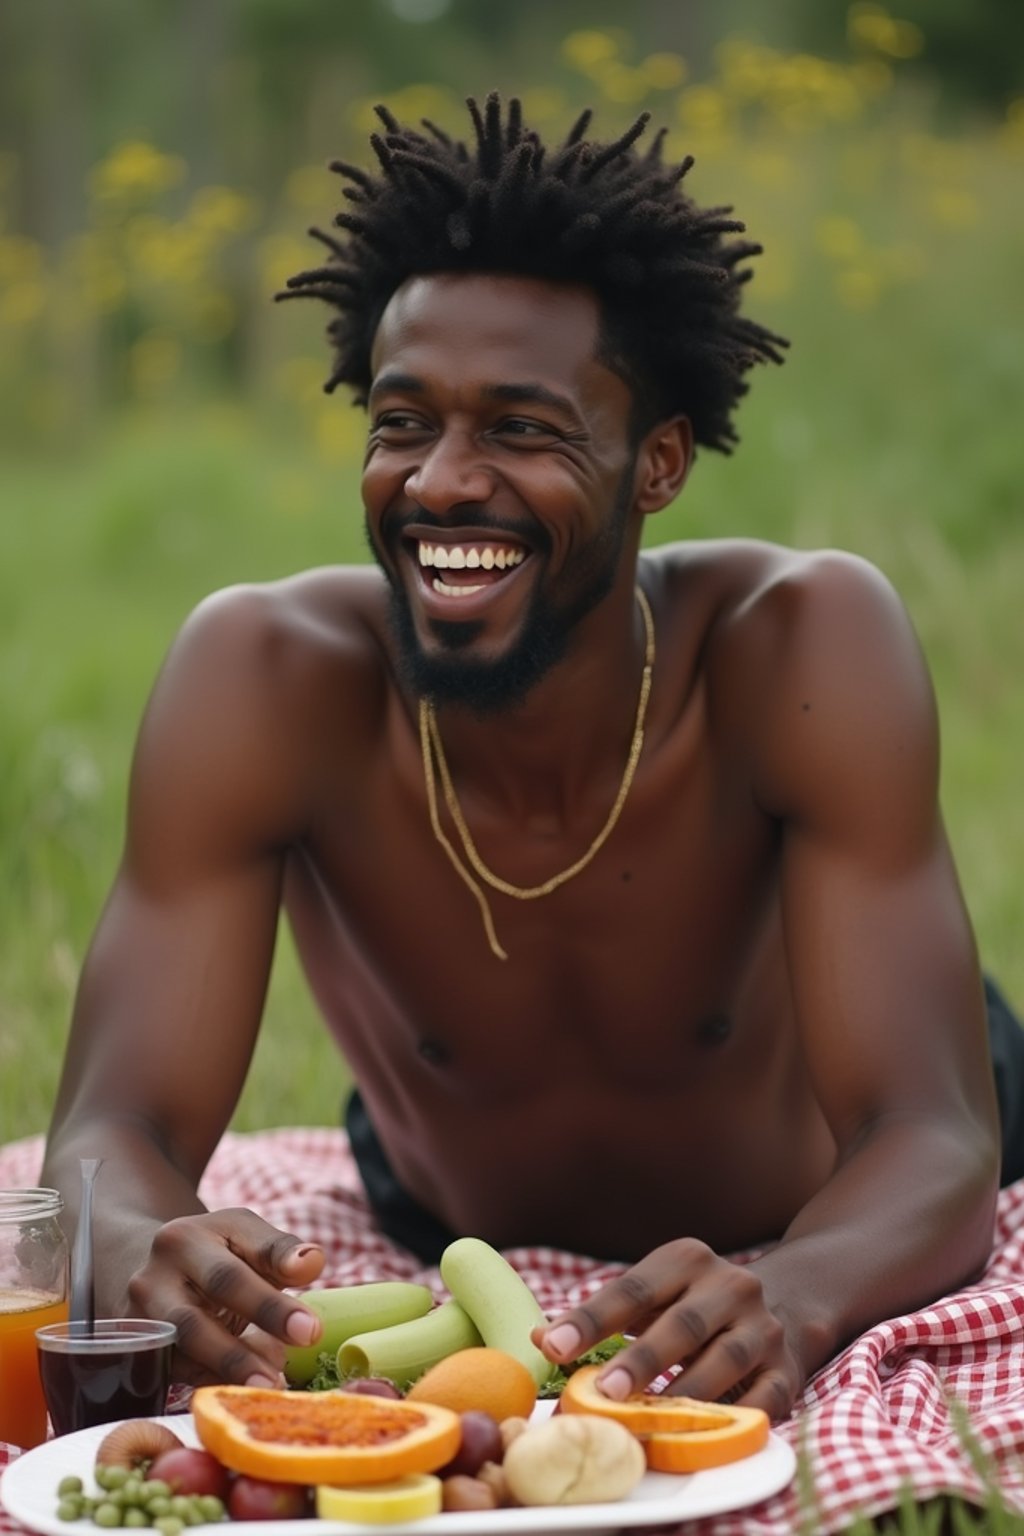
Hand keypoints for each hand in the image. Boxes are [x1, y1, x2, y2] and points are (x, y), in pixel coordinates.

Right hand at [126, 1208, 324, 1385]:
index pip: (233, 1273)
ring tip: (271, 1385)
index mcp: (185, 1239)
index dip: (273, 1304)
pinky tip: (242, 1394)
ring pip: (185, 1347)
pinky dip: (212, 1383)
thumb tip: (312, 1262)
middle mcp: (154, 1277)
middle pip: (201, 1314)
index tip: (311, 1329)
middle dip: (251, 1338)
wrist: (152, 1270)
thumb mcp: (242, 1237)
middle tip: (298, 1355)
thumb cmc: (213, 1254)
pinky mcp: (137, 1353)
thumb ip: (278, 1250)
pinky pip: (176, 1373)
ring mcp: (140, 1319)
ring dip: (231, 1370)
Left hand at [532, 1239, 799, 1419]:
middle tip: (604, 1391)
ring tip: (647, 1420)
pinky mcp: (787, 1369)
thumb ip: (601, 1317)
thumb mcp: (652, 1296)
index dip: (591, 1318)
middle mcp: (731, 1285)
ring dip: (684, 1393)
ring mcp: (764, 1327)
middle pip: (682, 1323)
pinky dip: (732, 1418)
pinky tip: (701, 1433)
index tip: (553, 1346)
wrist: (785, 1304)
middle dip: (641, 1359)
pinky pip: (763, 1398)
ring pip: (725, 1360)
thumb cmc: (694, 1306)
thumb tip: (541, 1338)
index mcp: (687, 1260)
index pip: (632, 1289)